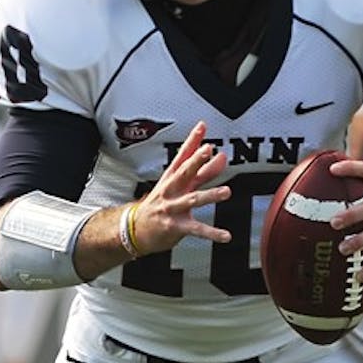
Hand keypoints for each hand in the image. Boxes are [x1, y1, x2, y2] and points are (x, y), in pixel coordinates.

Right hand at [129, 121, 232, 254]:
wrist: (136, 229)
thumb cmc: (161, 204)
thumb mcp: (180, 186)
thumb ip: (204, 172)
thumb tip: (221, 157)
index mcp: (172, 178)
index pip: (183, 155)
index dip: (192, 141)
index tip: (202, 127)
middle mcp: (172, 190)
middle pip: (184, 172)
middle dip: (196, 161)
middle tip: (208, 150)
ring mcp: (172, 208)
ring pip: (193, 199)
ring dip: (209, 195)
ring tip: (226, 191)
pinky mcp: (175, 226)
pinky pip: (196, 229)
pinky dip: (211, 233)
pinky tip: (225, 235)